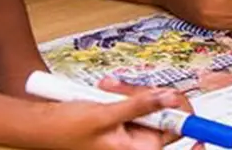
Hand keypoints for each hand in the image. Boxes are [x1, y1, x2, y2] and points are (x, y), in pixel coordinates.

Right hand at [28, 80, 192, 149]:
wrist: (40, 126)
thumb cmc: (65, 130)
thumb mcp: (105, 114)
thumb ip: (139, 105)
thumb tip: (169, 98)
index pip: (177, 131)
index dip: (189, 117)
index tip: (190, 102)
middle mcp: (138, 144)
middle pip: (162, 112)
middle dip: (146, 95)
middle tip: (124, 88)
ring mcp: (131, 132)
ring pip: (146, 104)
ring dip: (129, 93)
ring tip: (105, 90)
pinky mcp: (122, 122)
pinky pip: (132, 104)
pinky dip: (121, 95)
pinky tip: (103, 92)